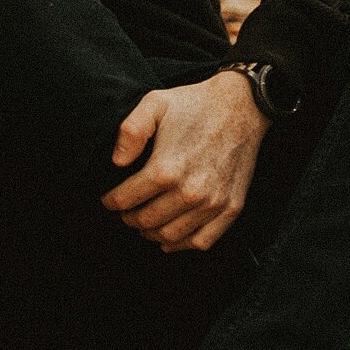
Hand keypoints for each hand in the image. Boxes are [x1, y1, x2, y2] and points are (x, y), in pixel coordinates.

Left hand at [101, 72, 269, 252]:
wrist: (242, 106)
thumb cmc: (195, 105)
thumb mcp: (155, 103)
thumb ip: (130, 131)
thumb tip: (116, 162)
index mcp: (166, 169)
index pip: (126, 200)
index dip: (111, 202)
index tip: (108, 200)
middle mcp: (190, 191)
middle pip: (146, 221)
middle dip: (129, 219)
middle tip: (125, 212)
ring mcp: (213, 203)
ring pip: (170, 236)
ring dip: (150, 233)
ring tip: (143, 223)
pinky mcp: (232, 207)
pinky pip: (202, 241)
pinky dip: (182, 245)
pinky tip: (169, 239)